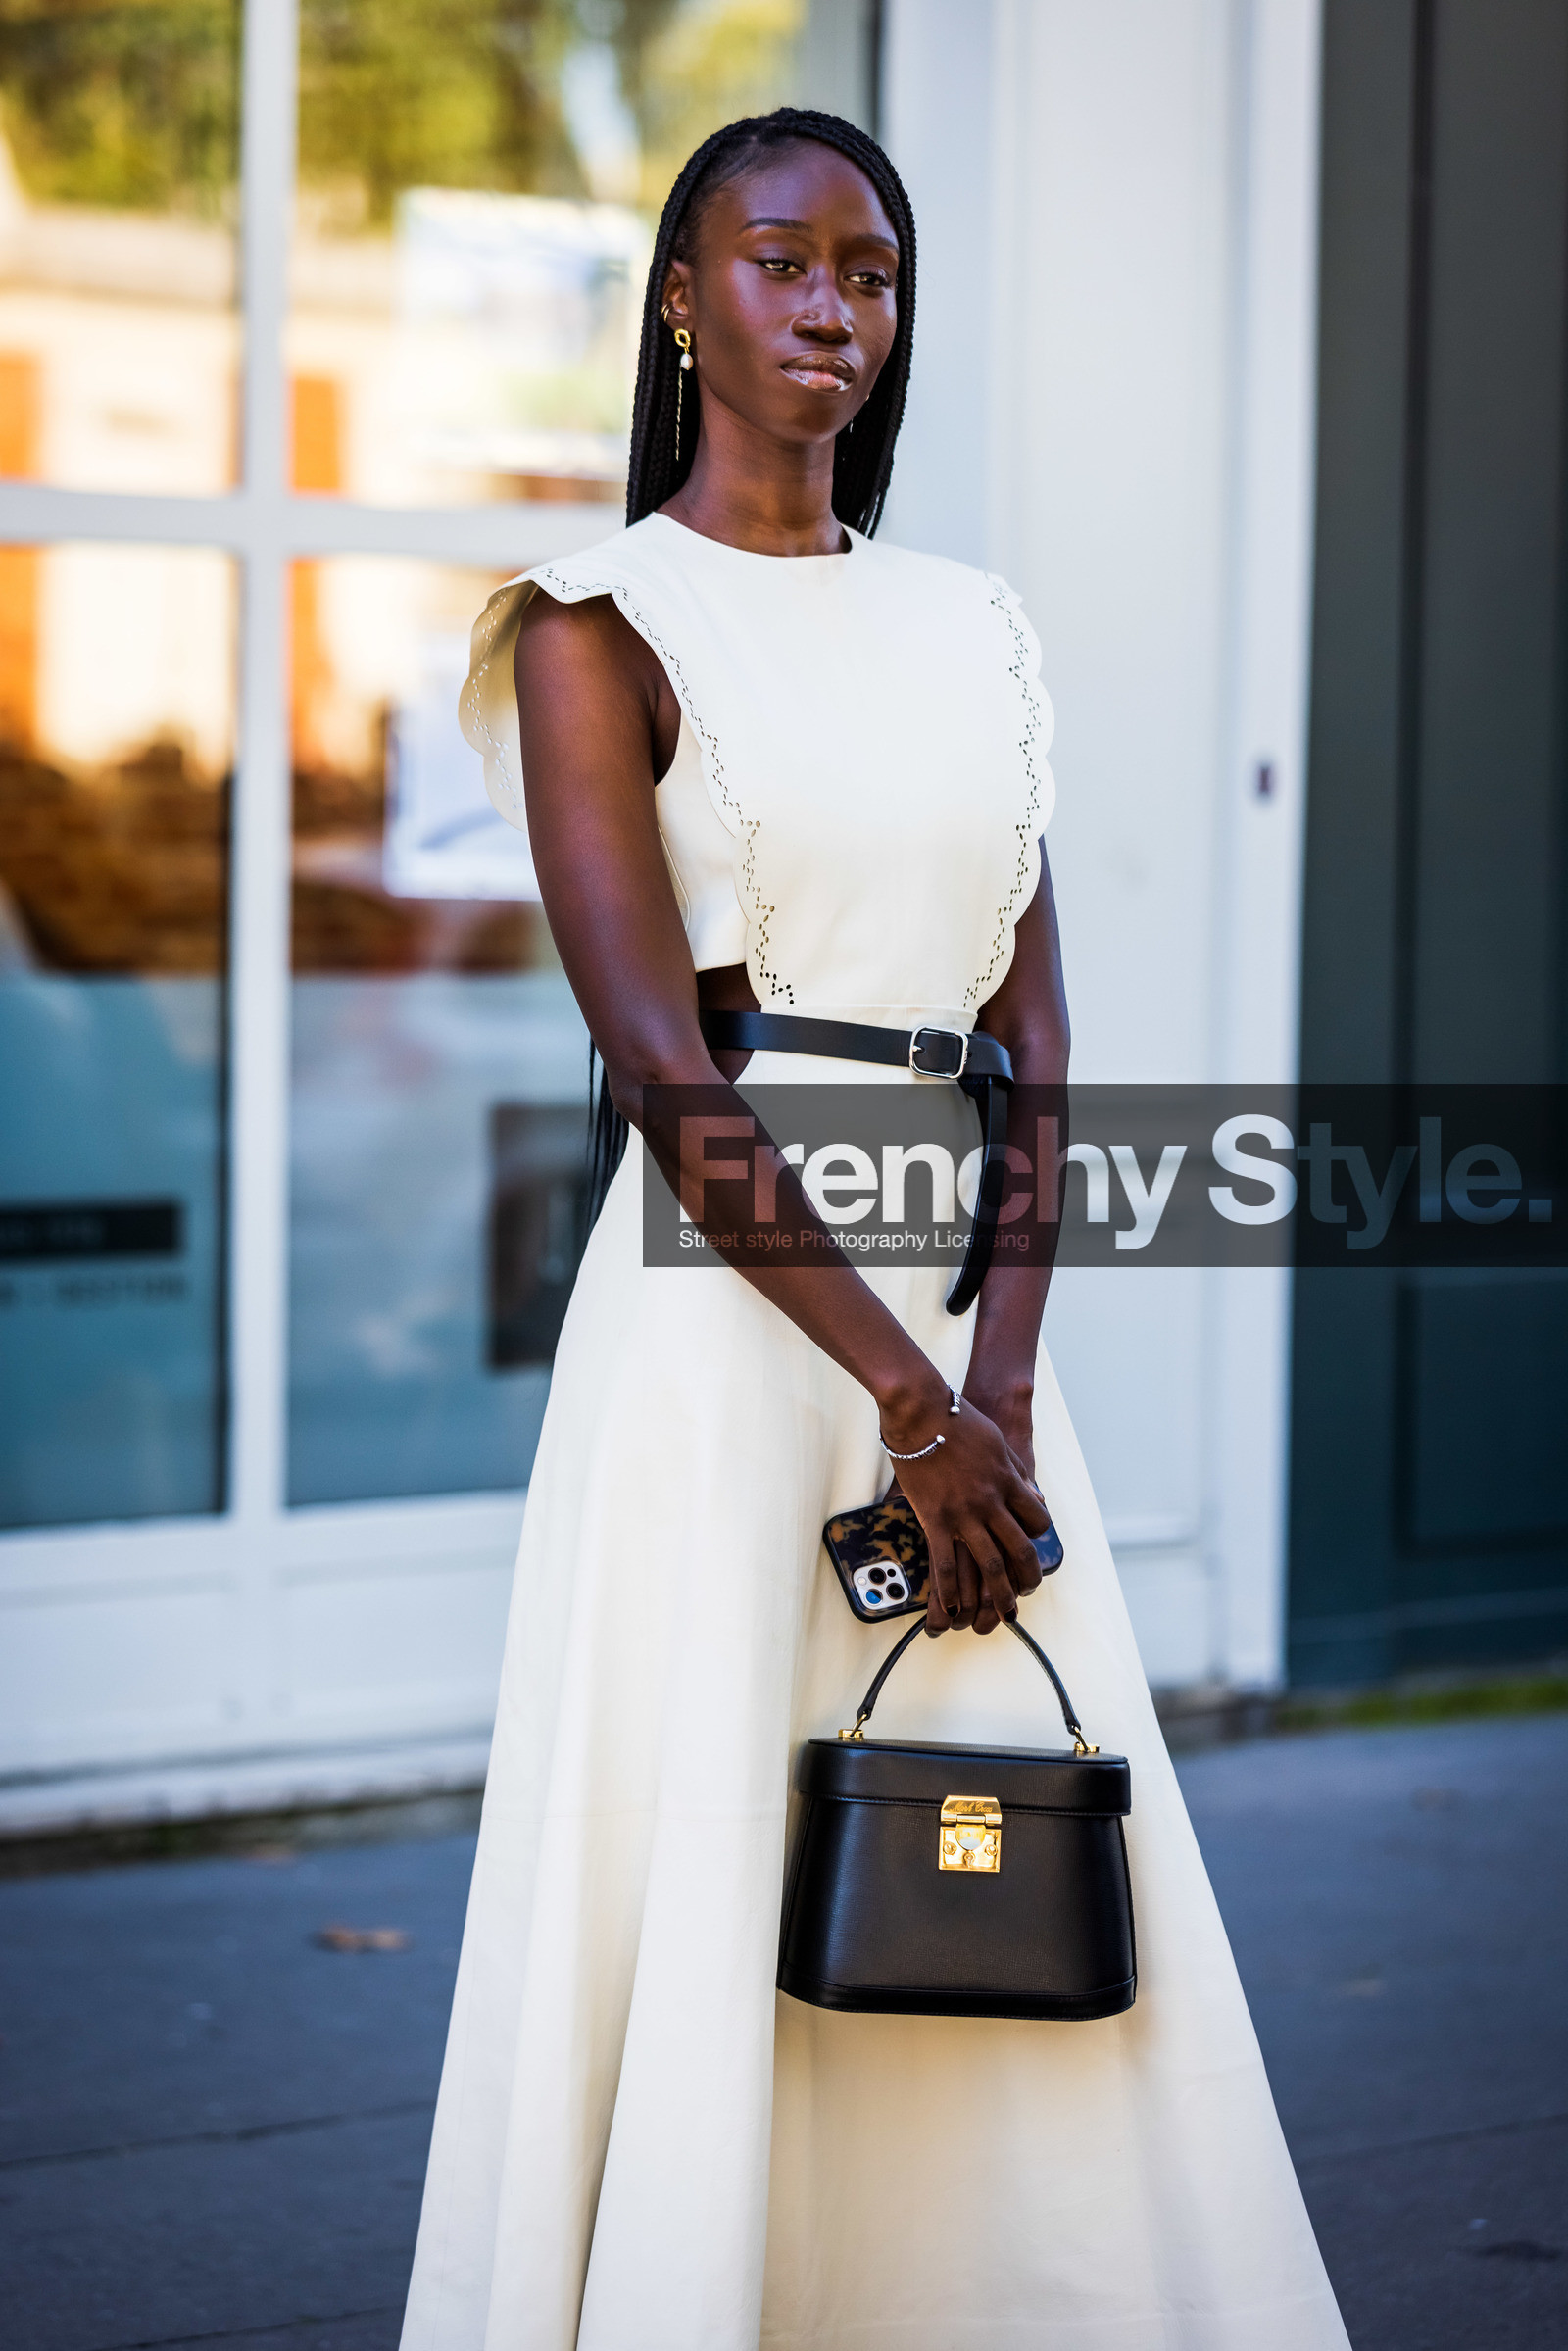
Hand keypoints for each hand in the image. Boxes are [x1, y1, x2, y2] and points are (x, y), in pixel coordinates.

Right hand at [878, 1376, 1049, 1637]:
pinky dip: (950, 1590)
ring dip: (999, 1593)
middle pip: (1019, 1549)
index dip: (1037, 1534)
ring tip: (1002, 1614)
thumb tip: (1034, 1493)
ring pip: (990, 1563)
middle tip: (1025, 1594)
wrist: (922, 1409)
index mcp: (1009, 1481)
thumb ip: (1015, 1470)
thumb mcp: (998, 1441)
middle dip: (1027, 1577)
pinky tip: (951, 1608)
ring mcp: (965, 1512)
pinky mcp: (936, 1518)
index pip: (1036, 1518)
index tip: (1031, 1544)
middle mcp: (992, 1502)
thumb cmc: (957, 1418)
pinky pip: (946, 1562)